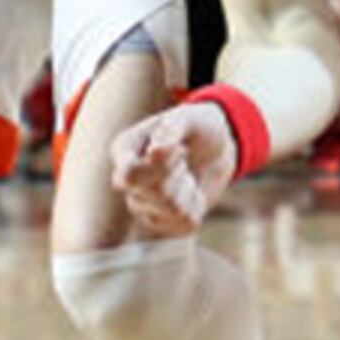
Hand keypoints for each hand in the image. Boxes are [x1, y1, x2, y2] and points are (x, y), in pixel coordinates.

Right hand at [109, 100, 238, 233]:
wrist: (214, 148)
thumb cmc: (197, 127)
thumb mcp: (191, 117)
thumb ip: (173, 128)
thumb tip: (155, 152)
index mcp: (124, 149)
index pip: (129, 175)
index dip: (159, 168)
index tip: (181, 148)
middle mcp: (128, 181)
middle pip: (153, 193)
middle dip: (179, 173)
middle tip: (185, 155)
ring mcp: (142, 205)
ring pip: (172, 210)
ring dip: (189, 188)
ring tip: (187, 172)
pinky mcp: (163, 222)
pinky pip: (185, 222)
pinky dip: (198, 205)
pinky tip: (193, 190)